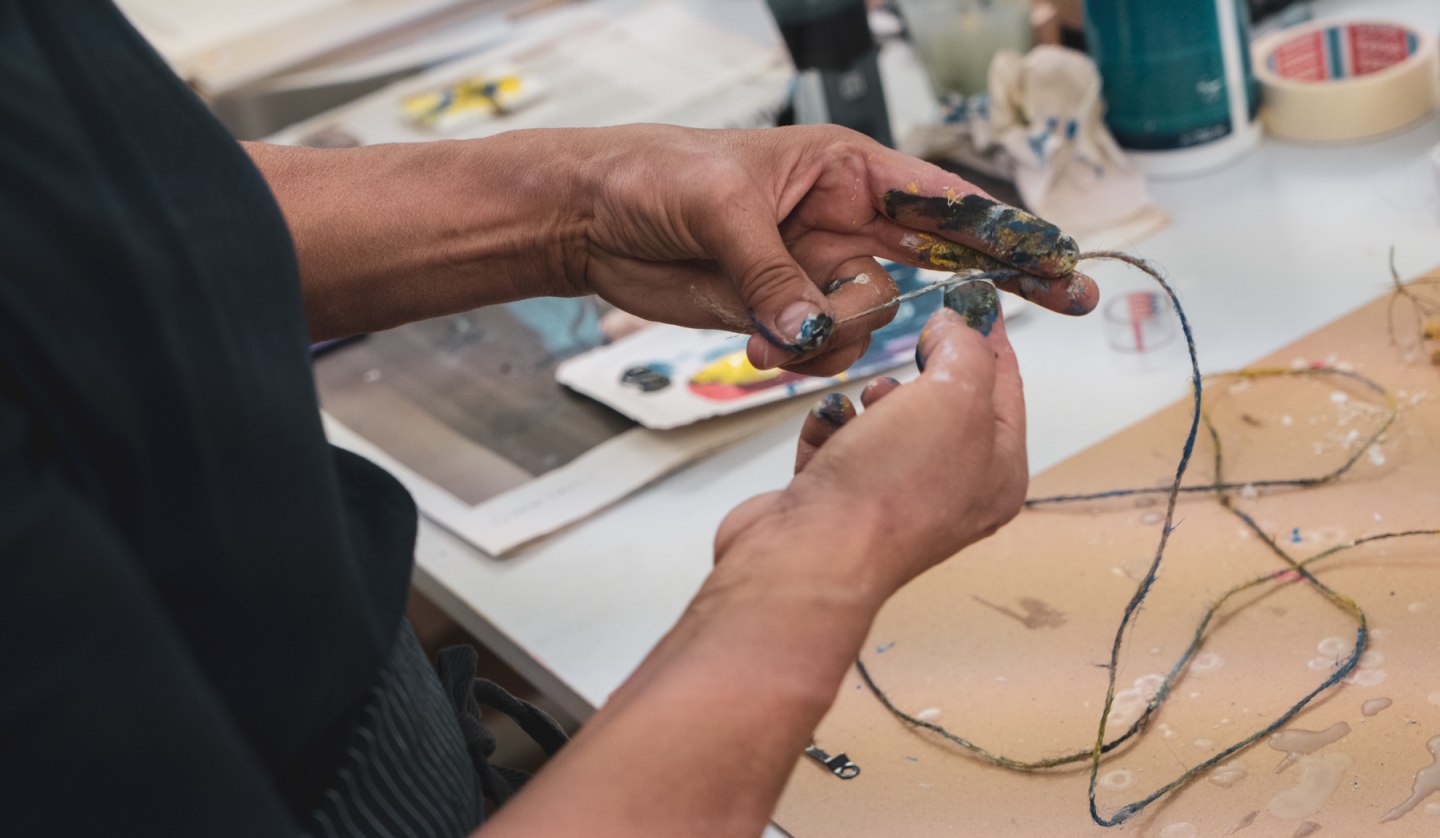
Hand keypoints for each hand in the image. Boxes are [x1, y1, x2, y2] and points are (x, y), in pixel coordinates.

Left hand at [568, 124, 1097, 375]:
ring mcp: (815, 272)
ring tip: (771, 332)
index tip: (1062, 259)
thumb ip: (776, 275)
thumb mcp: (720, 208)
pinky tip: (761, 348)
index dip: (1007, 232)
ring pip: (873, 320)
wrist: (593, 218)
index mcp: (844, 171)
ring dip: (836, 338)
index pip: (942, 201)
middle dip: (985, 287)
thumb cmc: (655, 175)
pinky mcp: (784, 313)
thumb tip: (815, 332)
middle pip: (936, 261)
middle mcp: (842, 222)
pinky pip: (825, 350)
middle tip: (1062, 299)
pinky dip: (801, 359)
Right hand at [714, 279, 1027, 597]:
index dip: (990, 337)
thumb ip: (965, 349)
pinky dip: (830, 428)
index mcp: (998, 475)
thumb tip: (954, 328)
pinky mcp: (837, 501)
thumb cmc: (890, 487)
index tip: (974, 298)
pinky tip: (827, 431)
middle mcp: (951, 493)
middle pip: (943, 403)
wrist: (810, 555)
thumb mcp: (955, 395)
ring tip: (864, 406)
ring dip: (871, 399)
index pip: (1006, 388)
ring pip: (886, 420)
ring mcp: (891, 499)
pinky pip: (838, 442)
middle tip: (910, 356)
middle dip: (920, 374)